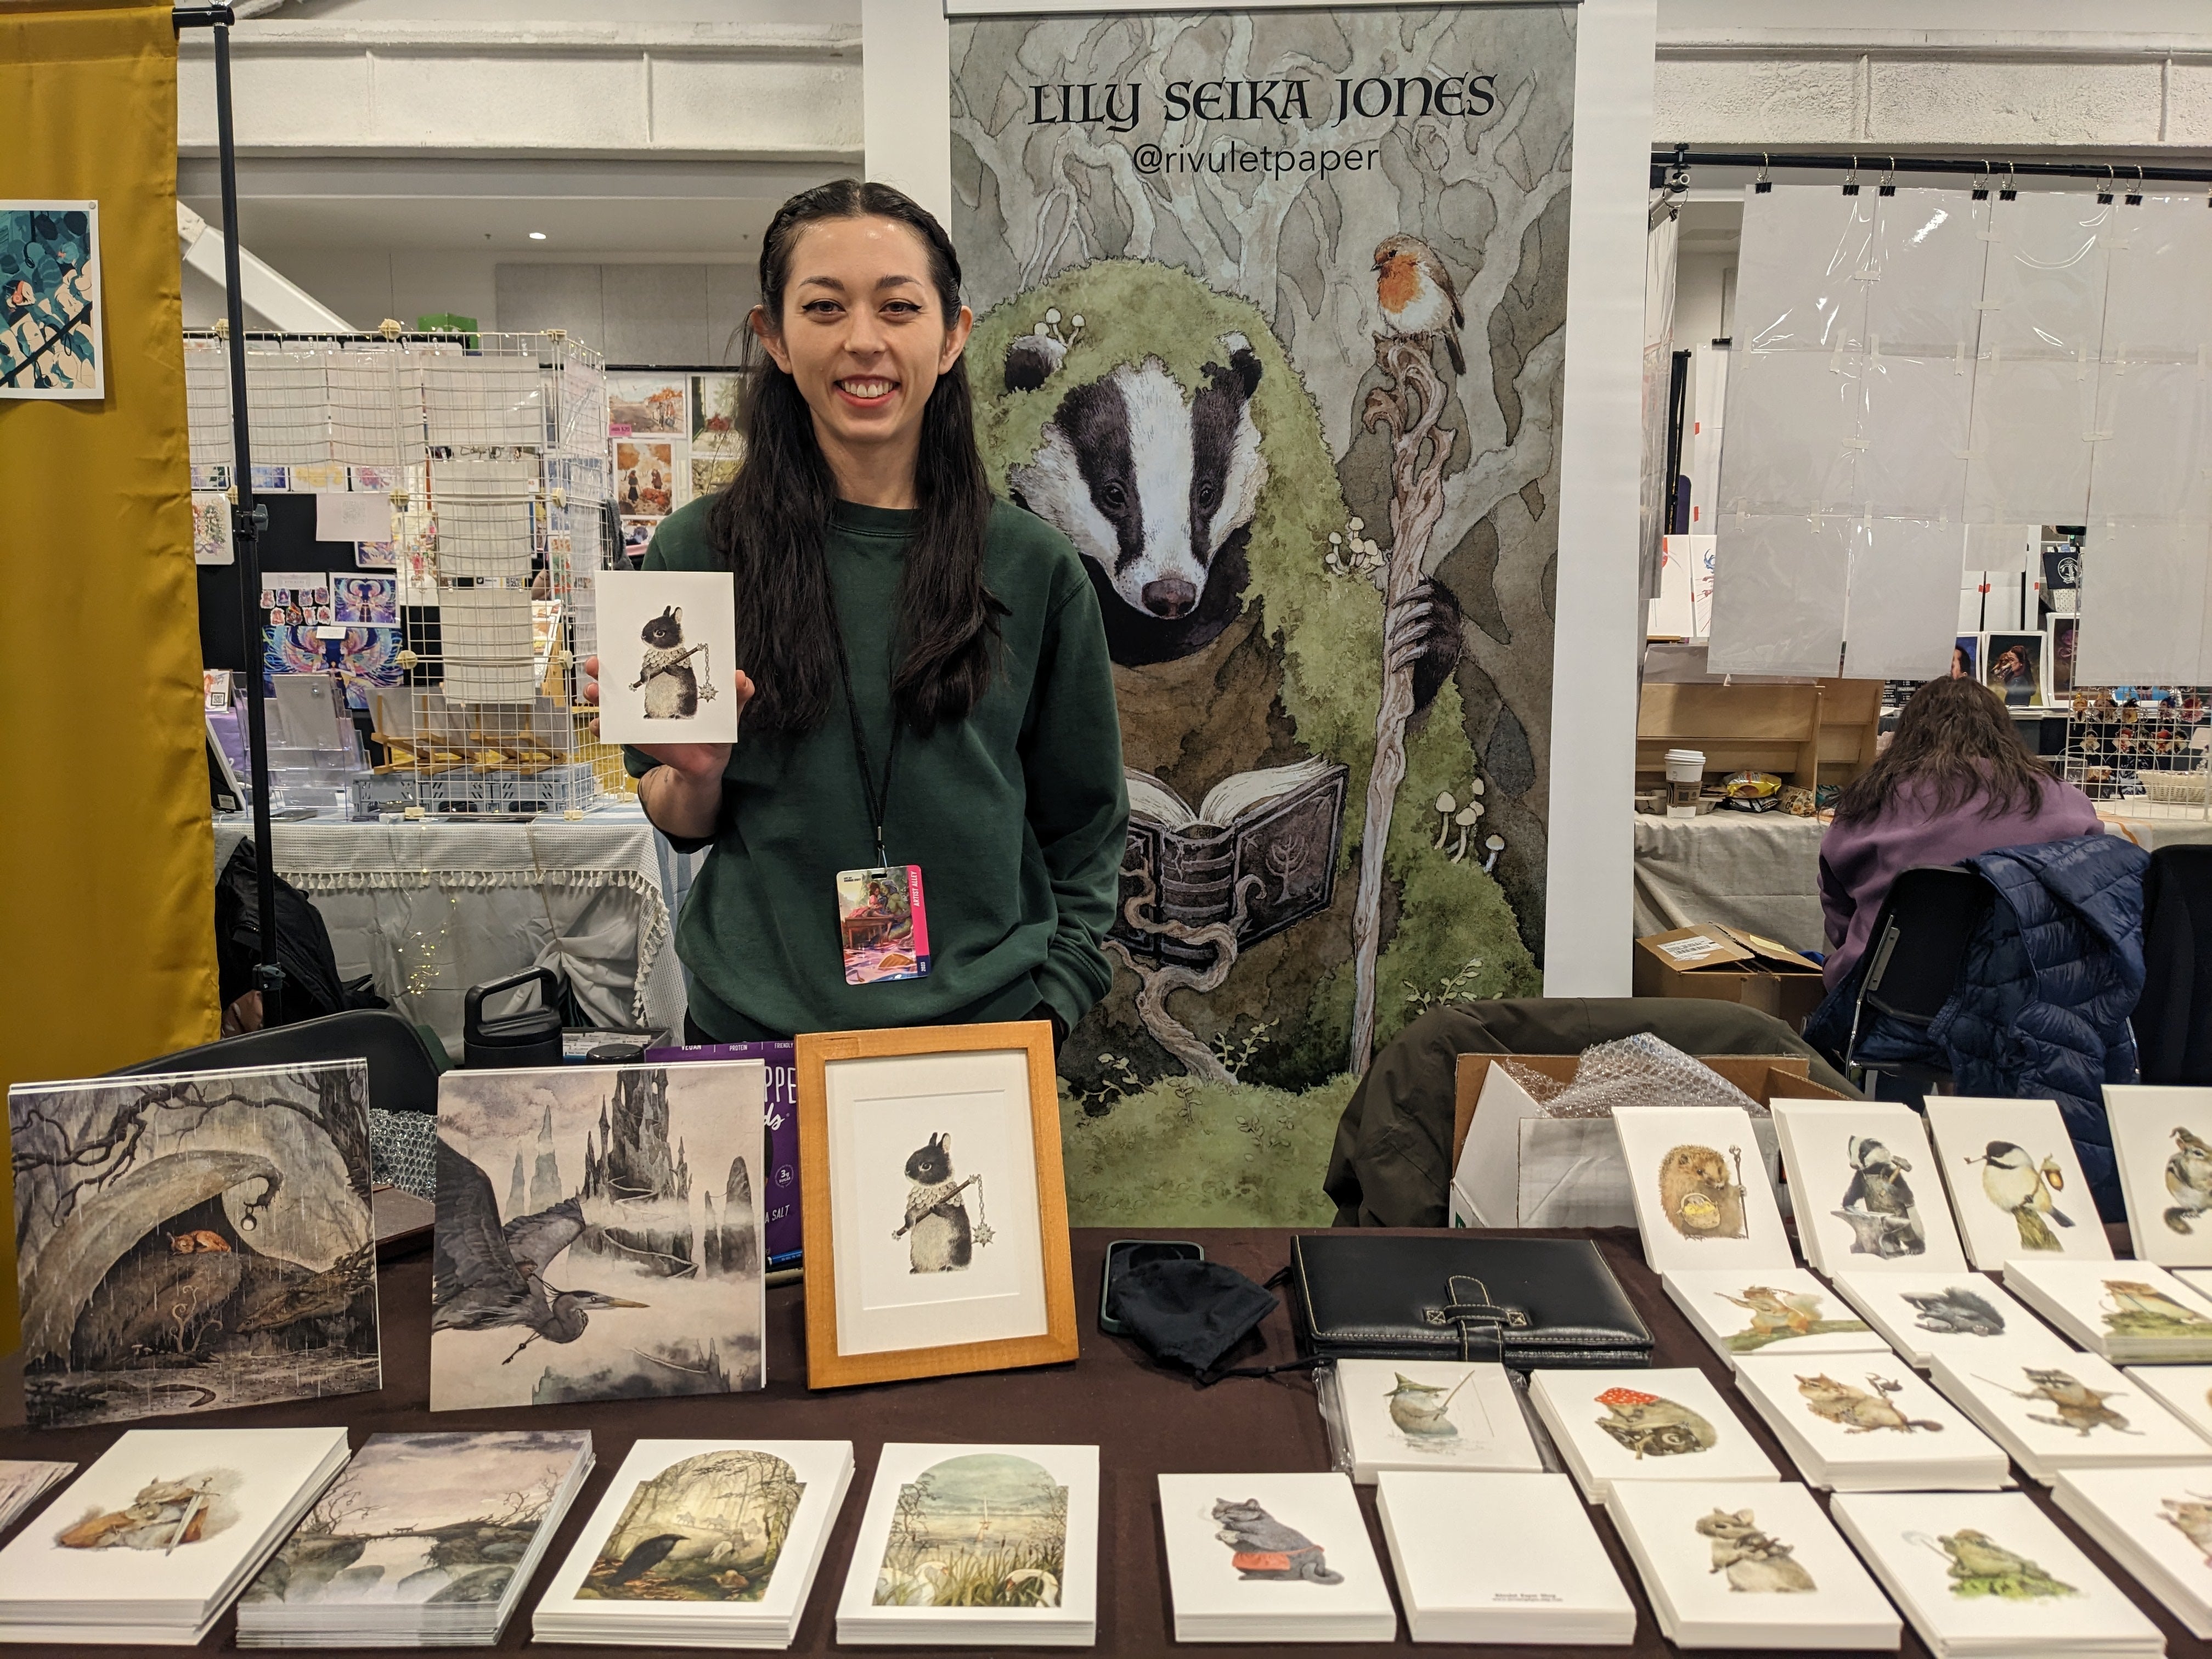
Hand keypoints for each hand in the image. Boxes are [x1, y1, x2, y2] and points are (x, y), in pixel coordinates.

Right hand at [584, 654, 755, 839]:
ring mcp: (639, 715)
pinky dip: (602, 727)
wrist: (705, 763)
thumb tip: (741, 678)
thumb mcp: (729, 711)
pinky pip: (613, 730)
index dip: (633, 649)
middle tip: (597, 665)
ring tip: (593, 692)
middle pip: (621, 675)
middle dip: (604, 668)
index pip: (650, 659)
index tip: (621, 642)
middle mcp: (650, 693)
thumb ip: (737, 695)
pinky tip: (598, 725)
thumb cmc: (715, 731)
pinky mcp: (635, 736)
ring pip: (611, 700)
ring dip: (598, 694)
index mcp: (671, 680)